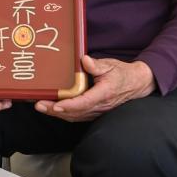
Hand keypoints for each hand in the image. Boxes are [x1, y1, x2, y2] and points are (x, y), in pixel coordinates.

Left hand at [34, 56, 155, 121]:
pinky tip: (53, 110)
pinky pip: (79, 116)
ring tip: (42, 107)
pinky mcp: (95, 112)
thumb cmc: (122, 74)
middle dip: (55, 111)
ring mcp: (98, 111)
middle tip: (39, 105)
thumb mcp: (111, 65)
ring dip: (58, 114)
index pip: (84, 102)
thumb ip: (97, 65)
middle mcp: (100, 106)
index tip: (56, 106)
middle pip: (75, 112)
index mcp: (104, 93)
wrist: (137, 84)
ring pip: (75, 116)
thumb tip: (84, 60)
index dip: (69, 105)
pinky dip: (65, 115)